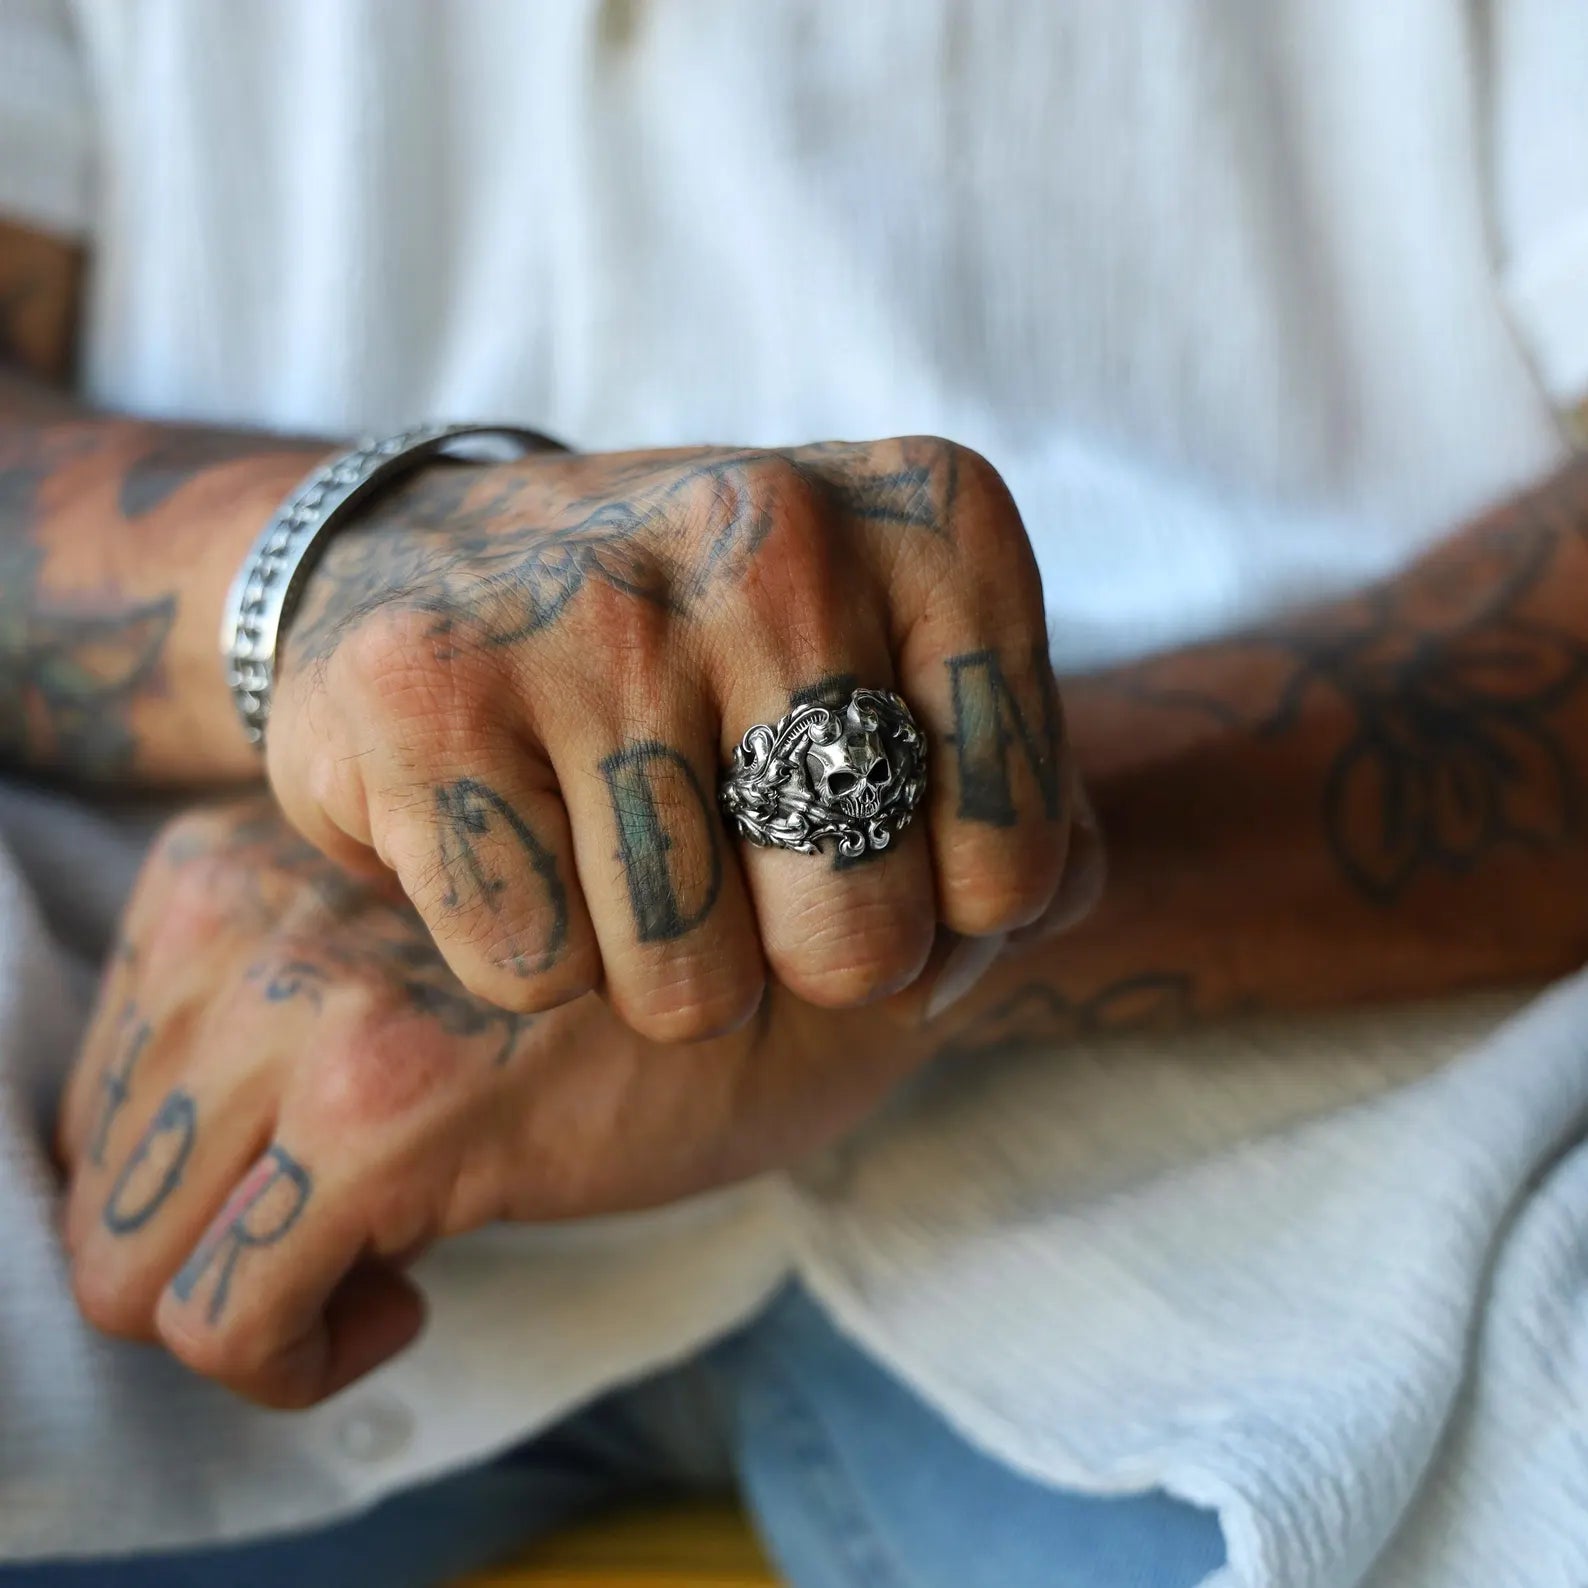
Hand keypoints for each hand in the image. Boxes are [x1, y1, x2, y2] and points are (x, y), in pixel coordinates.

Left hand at [57, 799, 935, 1406]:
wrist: (819, 956)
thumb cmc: (638, 969)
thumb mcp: (419, 942)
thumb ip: (285, 993)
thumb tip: (186, 1168)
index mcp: (241, 858)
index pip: (101, 1068)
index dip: (197, 1162)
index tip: (316, 1180)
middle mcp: (254, 907)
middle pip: (98, 1165)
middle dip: (209, 1241)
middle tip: (344, 1244)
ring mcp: (318, 1003)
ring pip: (123, 1259)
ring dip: (244, 1307)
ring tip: (379, 1278)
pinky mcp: (394, 1109)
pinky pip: (224, 1319)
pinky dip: (289, 1361)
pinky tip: (404, 1312)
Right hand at [268, 438, 1088, 1039]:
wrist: (446, 562)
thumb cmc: (713, 654)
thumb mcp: (905, 685)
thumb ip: (1019, 817)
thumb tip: (1003, 947)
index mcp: (935, 525)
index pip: (1013, 872)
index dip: (941, 915)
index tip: (875, 846)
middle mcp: (778, 534)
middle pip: (854, 944)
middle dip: (796, 955)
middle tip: (738, 859)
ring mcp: (596, 605)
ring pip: (686, 982)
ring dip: (660, 965)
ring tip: (625, 840)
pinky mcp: (430, 690)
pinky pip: (540, 971)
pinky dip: (535, 954)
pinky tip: (520, 830)